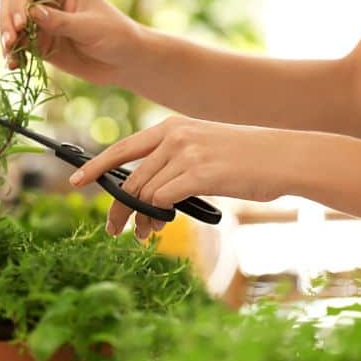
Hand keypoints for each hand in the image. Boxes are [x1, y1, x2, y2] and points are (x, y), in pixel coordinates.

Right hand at [0, 0, 143, 84]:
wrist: (124, 61)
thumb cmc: (115, 36)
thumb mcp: (90, 27)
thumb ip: (61, 22)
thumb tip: (32, 14)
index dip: (18, 2)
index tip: (20, 24)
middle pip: (12, 1)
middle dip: (6, 21)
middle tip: (10, 42)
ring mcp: (41, 20)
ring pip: (10, 23)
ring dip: (6, 39)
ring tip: (10, 56)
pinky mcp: (41, 41)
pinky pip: (19, 45)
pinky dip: (14, 54)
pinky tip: (14, 66)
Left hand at [69, 116, 300, 238]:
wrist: (285, 157)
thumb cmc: (248, 159)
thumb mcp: (205, 149)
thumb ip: (174, 163)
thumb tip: (146, 197)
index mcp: (172, 126)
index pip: (123, 147)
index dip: (96, 166)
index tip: (75, 180)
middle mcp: (175, 136)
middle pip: (131, 178)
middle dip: (119, 208)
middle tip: (114, 229)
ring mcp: (186, 153)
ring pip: (145, 194)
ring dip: (142, 220)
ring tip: (146, 234)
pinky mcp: (199, 174)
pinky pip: (162, 201)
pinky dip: (156, 218)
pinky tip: (159, 228)